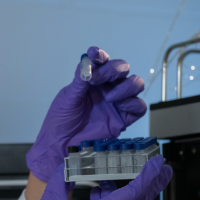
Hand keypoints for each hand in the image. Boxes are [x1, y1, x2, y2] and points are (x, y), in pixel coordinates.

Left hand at [27, 47, 146, 181]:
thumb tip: (89, 61)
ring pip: (135, 83)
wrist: (62, 145)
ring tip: (109, 97)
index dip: (100, 55)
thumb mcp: (68, 97)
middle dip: (113, 70)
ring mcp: (116, 102)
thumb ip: (80, 80)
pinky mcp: (123, 118)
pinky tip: (119, 106)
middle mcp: (106, 87)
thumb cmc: (61, 120)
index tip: (94, 54)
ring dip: (125, 86)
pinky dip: (133, 103)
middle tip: (97, 79)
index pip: (101, 61)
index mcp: (91, 79)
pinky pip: (138, 106)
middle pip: (122, 68)